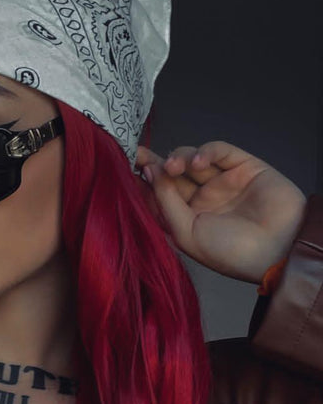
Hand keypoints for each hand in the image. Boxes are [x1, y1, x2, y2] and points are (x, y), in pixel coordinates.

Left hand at [135, 141, 306, 282]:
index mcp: (185, 219)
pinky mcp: (242, 166)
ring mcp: (221, 182)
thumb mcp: (187, 234)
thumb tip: (149, 174)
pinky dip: (205, 151)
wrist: (278, 251)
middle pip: (171, 174)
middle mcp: (201, 200)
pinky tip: (198, 162)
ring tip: (173, 168)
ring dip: (178, 158)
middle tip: (138, 155)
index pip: (158, 195)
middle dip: (154, 164)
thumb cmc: (231, 252)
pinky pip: (218, 150)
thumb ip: (166, 203)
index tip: (125, 168)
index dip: (143, 182)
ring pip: (190, 159)